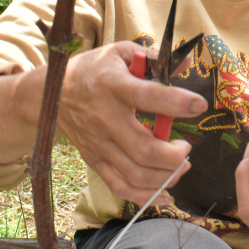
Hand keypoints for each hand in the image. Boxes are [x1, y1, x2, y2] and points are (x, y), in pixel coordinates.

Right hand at [58, 41, 206, 204]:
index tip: (199, 105)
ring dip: (166, 176)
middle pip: (143, 149)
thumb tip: (187, 64)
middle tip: (186, 147)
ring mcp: (99, 143)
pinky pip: (119, 186)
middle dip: (174, 155)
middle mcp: (105, 118)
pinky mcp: (94, 160)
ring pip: (135, 173)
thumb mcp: (120, 53)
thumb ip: (154, 59)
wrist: (49, 94)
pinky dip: (145, 195)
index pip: (146, 96)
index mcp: (114, 85)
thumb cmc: (92, 70)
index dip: (175, 102)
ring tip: (181, 165)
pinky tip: (165, 193)